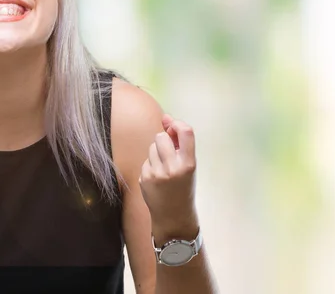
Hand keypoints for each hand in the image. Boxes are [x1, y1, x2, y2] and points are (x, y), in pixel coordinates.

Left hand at [139, 114, 198, 236]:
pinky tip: (157, 179)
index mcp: (189, 163)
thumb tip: (165, 117)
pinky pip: (145, 161)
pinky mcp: (145, 179)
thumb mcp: (189, 165)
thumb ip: (179, 143)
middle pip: (161, 136)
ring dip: (156, 153)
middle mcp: (173, 168)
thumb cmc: (184, 187)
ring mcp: (157, 174)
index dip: (177, 124)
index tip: (173, 126)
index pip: (185, 132)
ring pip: (151, 148)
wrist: (174, 216)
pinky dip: (150, 165)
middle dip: (164, 141)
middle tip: (169, 154)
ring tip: (164, 169)